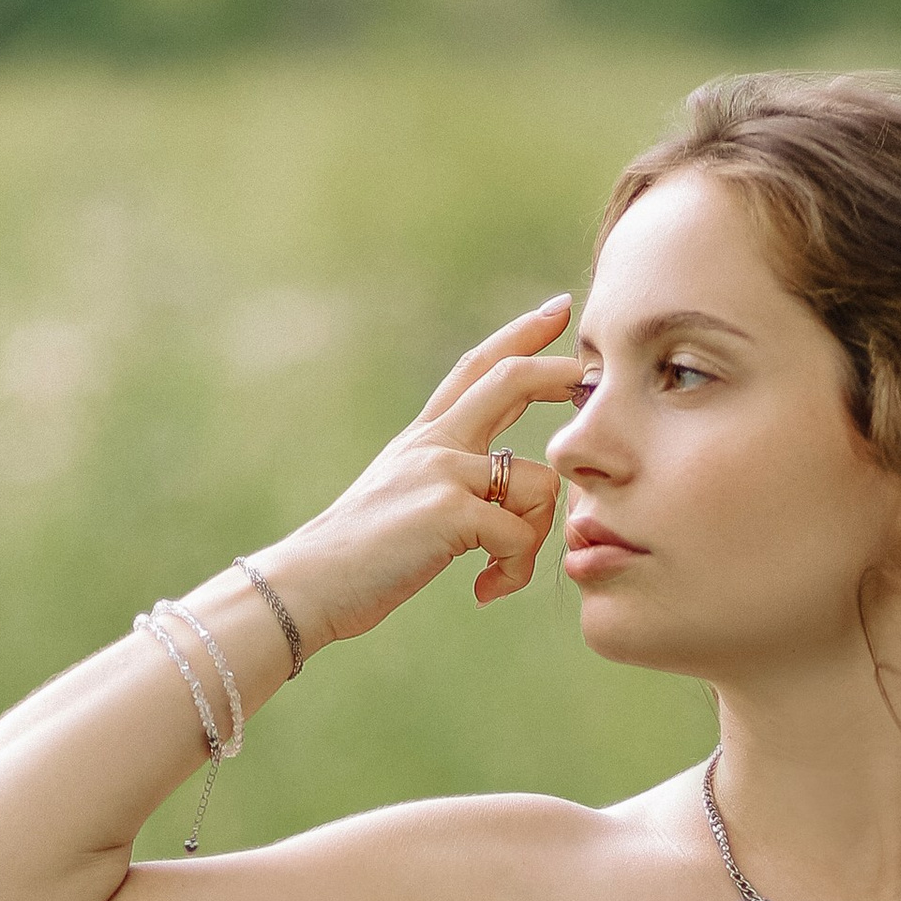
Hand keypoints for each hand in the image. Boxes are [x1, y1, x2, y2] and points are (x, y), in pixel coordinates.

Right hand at [261, 299, 580, 652]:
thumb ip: (450, 478)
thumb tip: (503, 485)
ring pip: (539, 482)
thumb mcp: (403, 497)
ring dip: (536, 535)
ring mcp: (441, 471)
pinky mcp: (449, 511)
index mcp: (423, 437)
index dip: (520, 336)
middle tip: (592, 376)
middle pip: (510, 380)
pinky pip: (520, 534)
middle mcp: (434, 442)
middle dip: (559, 372)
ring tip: (500, 569)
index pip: (476, 368)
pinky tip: (484, 588)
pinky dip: (512, 570)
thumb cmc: (359, 558)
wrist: (308, 584)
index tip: (559, 312)